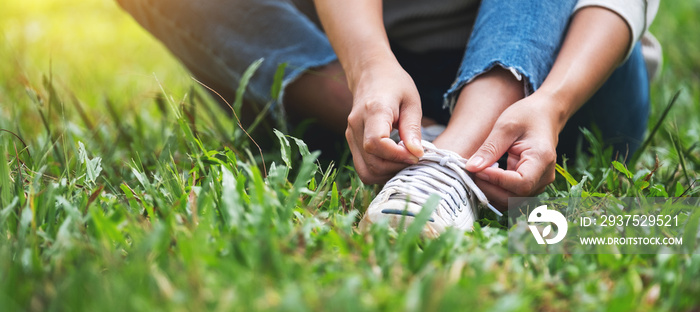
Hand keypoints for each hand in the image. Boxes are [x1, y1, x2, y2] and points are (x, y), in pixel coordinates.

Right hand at [346, 62, 423, 183]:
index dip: (397, 156)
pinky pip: (363, 167)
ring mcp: (350, 135)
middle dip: (396, 168)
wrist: (370, 74)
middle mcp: (356, 125)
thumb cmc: (395, 85)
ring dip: (388, 174)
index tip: (416, 155)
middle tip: (414, 160)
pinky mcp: (351, 142)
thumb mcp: (411, 102)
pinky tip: (394, 162)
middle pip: (372, 162)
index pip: (376, 143)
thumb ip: (412, 129)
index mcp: (373, 111)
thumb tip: (416, 154)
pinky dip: (380, 171)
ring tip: (405, 162)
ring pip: (366, 171)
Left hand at [465, 92, 562, 208]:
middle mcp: (544, 176)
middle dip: (489, 189)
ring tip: (477, 173)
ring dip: (490, 192)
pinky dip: (494, 190)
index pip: (521, 184)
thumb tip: (471, 168)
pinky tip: (484, 176)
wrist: (545, 115)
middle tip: (472, 172)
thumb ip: (489, 149)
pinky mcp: (530, 186)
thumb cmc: (527, 116)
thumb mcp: (505, 126)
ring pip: (511, 200)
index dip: (496, 181)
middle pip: (514, 197)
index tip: (477, 169)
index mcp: (541, 159)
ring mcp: (538, 183)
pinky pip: (510, 196)